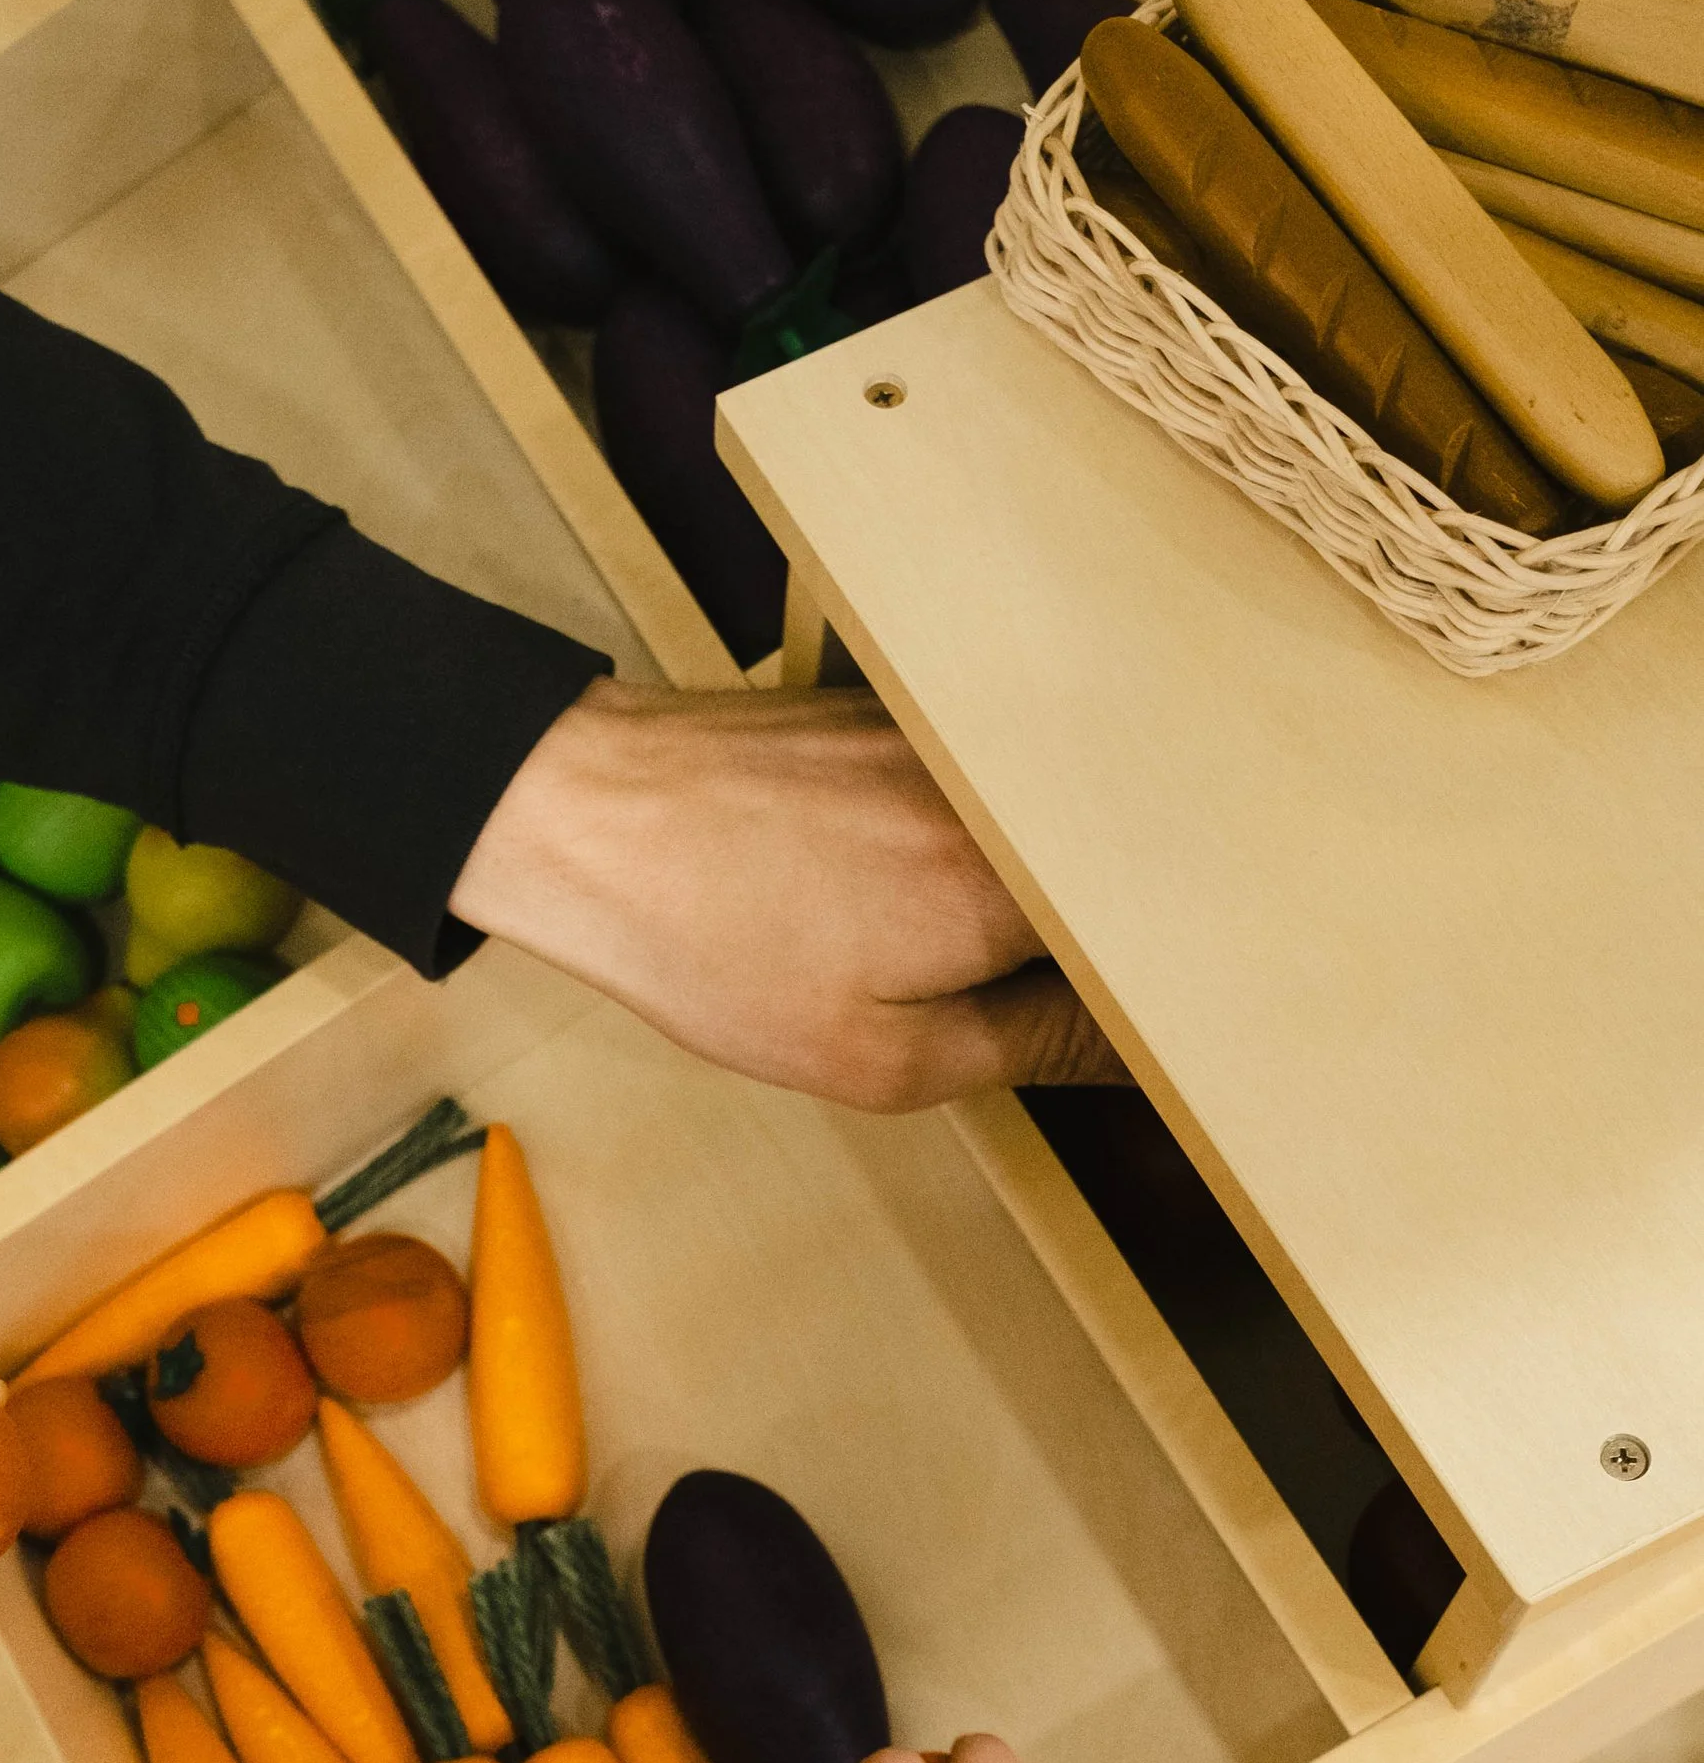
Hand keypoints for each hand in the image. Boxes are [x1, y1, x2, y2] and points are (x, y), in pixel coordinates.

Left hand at [447, 680, 1123, 1111]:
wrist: (592, 814)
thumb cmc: (713, 946)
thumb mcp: (878, 1055)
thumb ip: (1032, 1047)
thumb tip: (1138, 1046)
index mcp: (1017, 889)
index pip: (1160, 946)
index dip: (1169, 998)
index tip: (1170, 1044)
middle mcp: (1017, 790)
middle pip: (1127, 872)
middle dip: (1125, 938)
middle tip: (1080, 1004)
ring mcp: (970, 736)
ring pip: (1066, 825)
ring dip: (1061, 884)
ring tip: (983, 943)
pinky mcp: (923, 707)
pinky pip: (1004, 783)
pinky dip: (997, 834)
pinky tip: (926, 878)